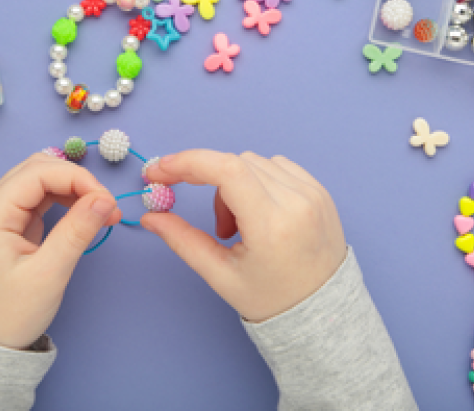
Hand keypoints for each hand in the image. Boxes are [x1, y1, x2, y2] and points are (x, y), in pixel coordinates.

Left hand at [0, 153, 121, 348]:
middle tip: (105, 205)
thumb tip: (105, 199)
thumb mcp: (49, 274)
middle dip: (75, 179)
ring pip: (39, 180)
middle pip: (36, 169)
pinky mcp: (10, 225)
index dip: (76, 178)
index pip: (37, 173)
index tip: (106, 200)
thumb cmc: (11, 315)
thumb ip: (77, 232)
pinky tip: (84, 213)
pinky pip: (39, 198)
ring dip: (72, 188)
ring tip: (101, 210)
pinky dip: (64, 200)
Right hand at [142, 150, 345, 322]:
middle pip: (234, 163)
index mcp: (272, 226)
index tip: (160, 171)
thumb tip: (149, 217)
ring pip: (253, 162)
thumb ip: (182, 240)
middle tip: (203, 216)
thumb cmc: (272, 299)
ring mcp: (313, 193)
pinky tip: (256, 212)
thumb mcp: (221, 275)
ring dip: (232, 183)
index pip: (226, 170)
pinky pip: (276, 165)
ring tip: (237, 226)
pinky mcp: (320, 190)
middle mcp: (297, 202)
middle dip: (206, 180)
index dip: (187, 163)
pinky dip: (255, 180)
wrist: (324, 312)